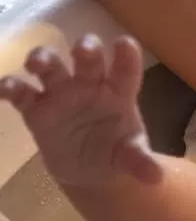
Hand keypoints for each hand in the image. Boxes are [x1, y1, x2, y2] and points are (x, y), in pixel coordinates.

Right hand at [0, 36, 159, 187]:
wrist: (89, 169)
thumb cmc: (115, 151)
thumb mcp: (130, 158)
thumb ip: (140, 162)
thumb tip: (156, 177)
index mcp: (119, 93)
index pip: (125, 70)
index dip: (126, 56)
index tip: (125, 44)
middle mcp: (90, 85)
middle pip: (87, 59)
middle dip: (85, 49)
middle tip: (82, 49)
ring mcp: (61, 94)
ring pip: (50, 66)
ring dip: (43, 59)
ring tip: (37, 64)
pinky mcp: (36, 109)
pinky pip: (21, 93)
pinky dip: (11, 87)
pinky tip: (6, 87)